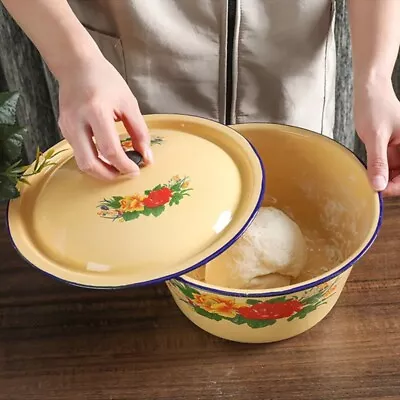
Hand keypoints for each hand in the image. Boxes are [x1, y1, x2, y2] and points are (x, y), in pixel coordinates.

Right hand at [58, 54, 152, 179]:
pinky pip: (78, 152)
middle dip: (109, 175)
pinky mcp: (63, 129)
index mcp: (96, 111)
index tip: (136, 171)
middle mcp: (77, 122)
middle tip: (124, 174)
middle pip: (90, 163)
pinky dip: (93, 159)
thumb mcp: (129, 103)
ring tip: (117, 167)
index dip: (124, 165)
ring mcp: (67, 127)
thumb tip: (147, 157)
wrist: (76, 66)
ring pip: (82, 162)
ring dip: (100, 170)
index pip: (110, 150)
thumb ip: (139, 132)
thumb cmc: (105, 81)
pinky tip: (105, 156)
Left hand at [354, 78, 399, 196]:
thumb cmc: (375, 107)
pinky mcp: (391, 148)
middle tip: (370, 187)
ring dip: (381, 177)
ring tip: (366, 177)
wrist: (369, 92)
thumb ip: (378, 162)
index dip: (395, 186)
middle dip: (388, 183)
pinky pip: (386, 165)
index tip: (378, 191)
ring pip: (394, 173)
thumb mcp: (375, 137)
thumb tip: (378, 185)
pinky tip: (367, 169)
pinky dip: (376, 170)